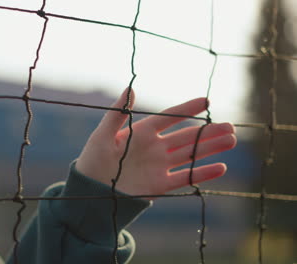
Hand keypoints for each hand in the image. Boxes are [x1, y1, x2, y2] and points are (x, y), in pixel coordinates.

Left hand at [75, 88, 236, 197]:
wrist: (90, 189)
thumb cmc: (93, 159)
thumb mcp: (102, 135)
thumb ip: (117, 113)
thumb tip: (131, 87)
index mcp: (142, 132)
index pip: (169, 118)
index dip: (186, 109)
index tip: (206, 100)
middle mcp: (155, 148)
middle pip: (186, 137)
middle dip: (208, 131)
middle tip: (230, 125)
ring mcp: (159, 166)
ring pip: (190, 155)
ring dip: (210, 148)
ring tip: (231, 140)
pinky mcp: (160, 185)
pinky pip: (185, 178)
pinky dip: (202, 173)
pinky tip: (220, 168)